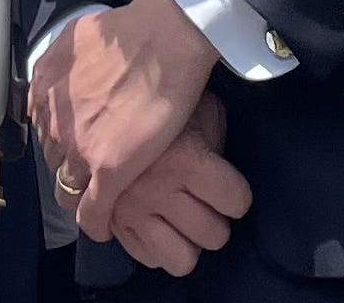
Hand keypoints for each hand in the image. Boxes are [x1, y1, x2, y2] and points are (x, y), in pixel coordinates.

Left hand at [29, 0, 219, 242]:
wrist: (161, 38)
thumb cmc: (129, 30)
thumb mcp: (73, 37)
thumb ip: (57, 64)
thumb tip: (55, 76)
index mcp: (44, 92)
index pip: (45, 130)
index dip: (64, 139)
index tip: (79, 144)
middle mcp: (54, 123)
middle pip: (55, 159)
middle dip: (72, 162)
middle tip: (97, 162)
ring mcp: (78, 149)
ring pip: (68, 187)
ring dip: (84, 189)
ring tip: (105, 191)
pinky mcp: (107, 171)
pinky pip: (92, 212)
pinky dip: (97, 222)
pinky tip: (105, 226)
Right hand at [109, 93, 250, 276]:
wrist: (106, 83)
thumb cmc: (163, 96)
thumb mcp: (202, 108)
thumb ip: (216, 142)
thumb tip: (225, 172)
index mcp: (186, 159)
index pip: (236, 201)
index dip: (237, 193)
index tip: (227, 185)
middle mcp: (159, 190)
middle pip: (214, 235)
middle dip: (216, 218)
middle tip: (205, 201)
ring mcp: (132, 209)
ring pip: (180, 260)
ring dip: (188, 240)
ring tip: (184, 219)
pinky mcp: (112, 220)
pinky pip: (146, 256)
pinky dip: (155, 243)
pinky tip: (157, 220)